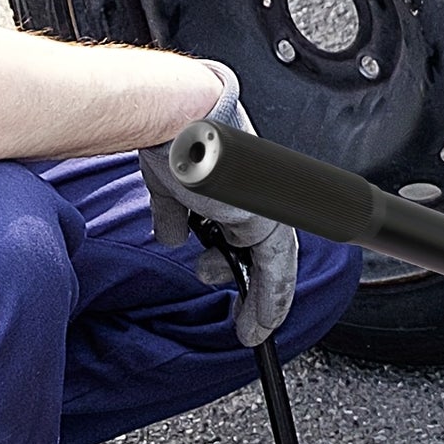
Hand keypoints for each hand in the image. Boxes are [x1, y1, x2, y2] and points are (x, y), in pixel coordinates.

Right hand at [139, 61, 299, 346]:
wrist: (173, 118)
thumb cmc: (171, 140)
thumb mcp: (170, 185)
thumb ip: (174, 211)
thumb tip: (169, 236)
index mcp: (240, 186)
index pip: (253, 232)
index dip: (249, 263)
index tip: (239, 288)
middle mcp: (257, 195)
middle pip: (266, 251)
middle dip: (256, 289)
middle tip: (248, 319)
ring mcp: (262, 206)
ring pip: (273, 262)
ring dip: (259, 296)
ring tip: (247, 321)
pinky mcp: (261, 217)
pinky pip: (274, 269)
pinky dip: (268, 300)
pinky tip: (259, 325)